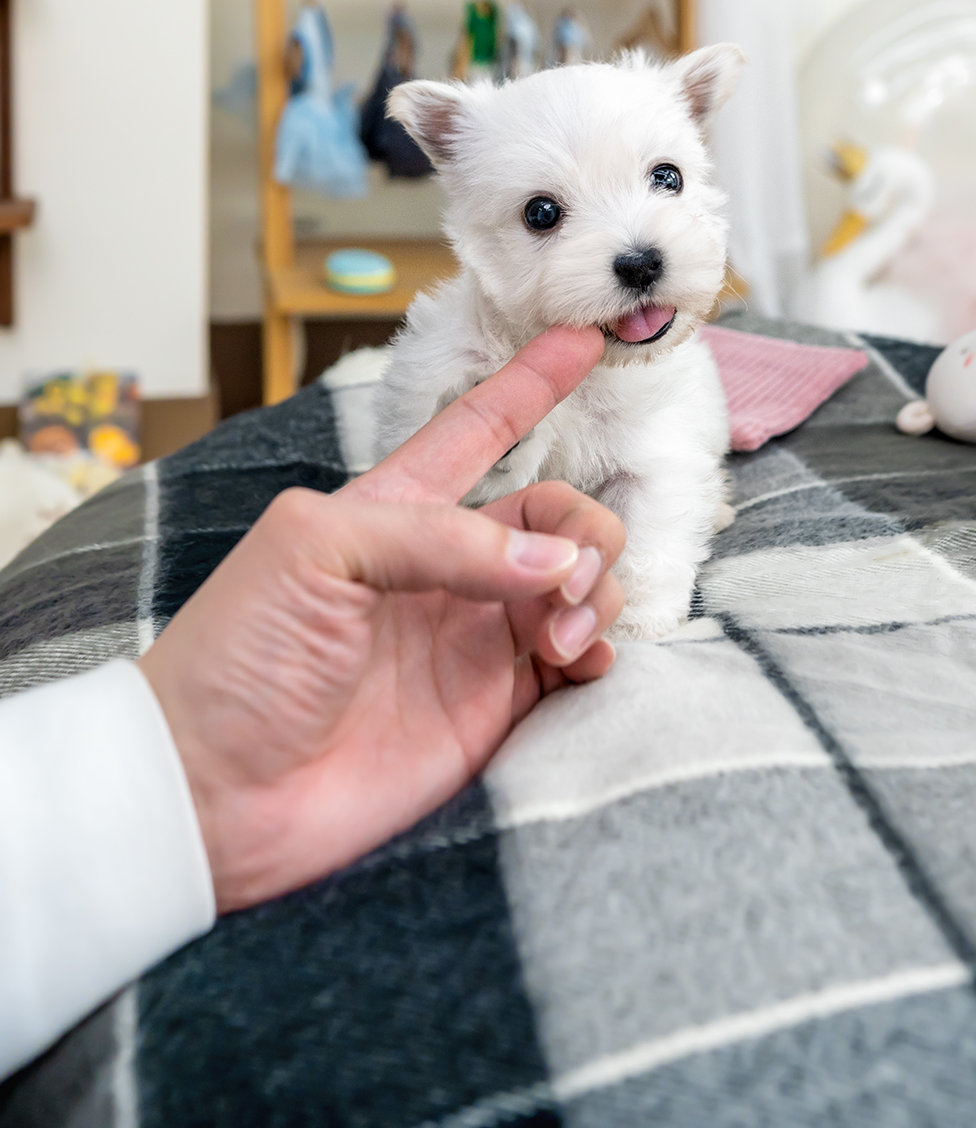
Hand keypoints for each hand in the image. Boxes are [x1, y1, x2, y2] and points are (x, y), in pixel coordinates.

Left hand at [140, 326, 622, 910]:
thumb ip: (439, 536)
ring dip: (596, 591)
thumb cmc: (237, 656)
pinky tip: (583, 659)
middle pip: (554, 514)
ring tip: (563, 634)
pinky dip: (602, 651)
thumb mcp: (315, 549)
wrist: (213, 796)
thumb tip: (553, 562)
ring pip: (579, 583)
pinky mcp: (490, 713)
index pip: (478, 429)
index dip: (531, 383)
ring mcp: (471, 640)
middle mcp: (444, 568)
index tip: (586, 339)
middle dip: (584, 526)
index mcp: (394, 511)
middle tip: (567, 577)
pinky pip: (577, 665)